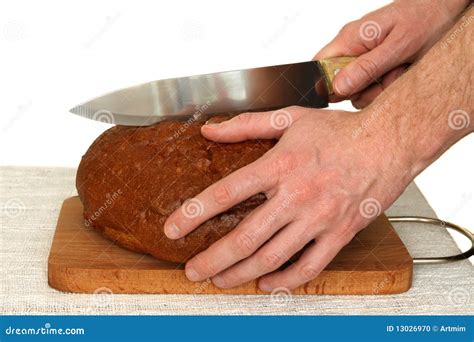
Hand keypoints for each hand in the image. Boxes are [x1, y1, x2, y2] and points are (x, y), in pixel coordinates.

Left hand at [164, 107, 413, 290]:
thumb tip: (211, 131)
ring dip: (241, 274)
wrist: (389, 142)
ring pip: (272, 257)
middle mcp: (296, 195)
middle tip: (192, 270)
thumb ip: (247, 125)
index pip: (226, 193)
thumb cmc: (341, 130)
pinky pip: (309, 266)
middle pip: (245, 237)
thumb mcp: (290, 119)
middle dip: (212, 259)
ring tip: (220, 280)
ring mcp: (319, 218)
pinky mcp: (339, 234)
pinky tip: (267, 283)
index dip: (194, 214)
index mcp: (280, 165)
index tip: (173, 229)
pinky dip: (285, 281)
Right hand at [315, 0, 468, 107]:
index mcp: (350, 38)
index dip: (328, 87)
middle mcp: (352, 48)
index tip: (351, 92)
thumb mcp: (398, 46)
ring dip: (378, 90)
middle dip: (362, 91)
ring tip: (399, 73)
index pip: (319, 67)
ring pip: (357, 90)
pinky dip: (387, 87)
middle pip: (339, 84)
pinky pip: (371, 86)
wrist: (447, 7)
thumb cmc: (426, 18)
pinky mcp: (375, 65)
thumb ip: (367, 68)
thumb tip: (338, 87)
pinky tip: (401, 73)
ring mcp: (363, 57)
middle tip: (386, 80)